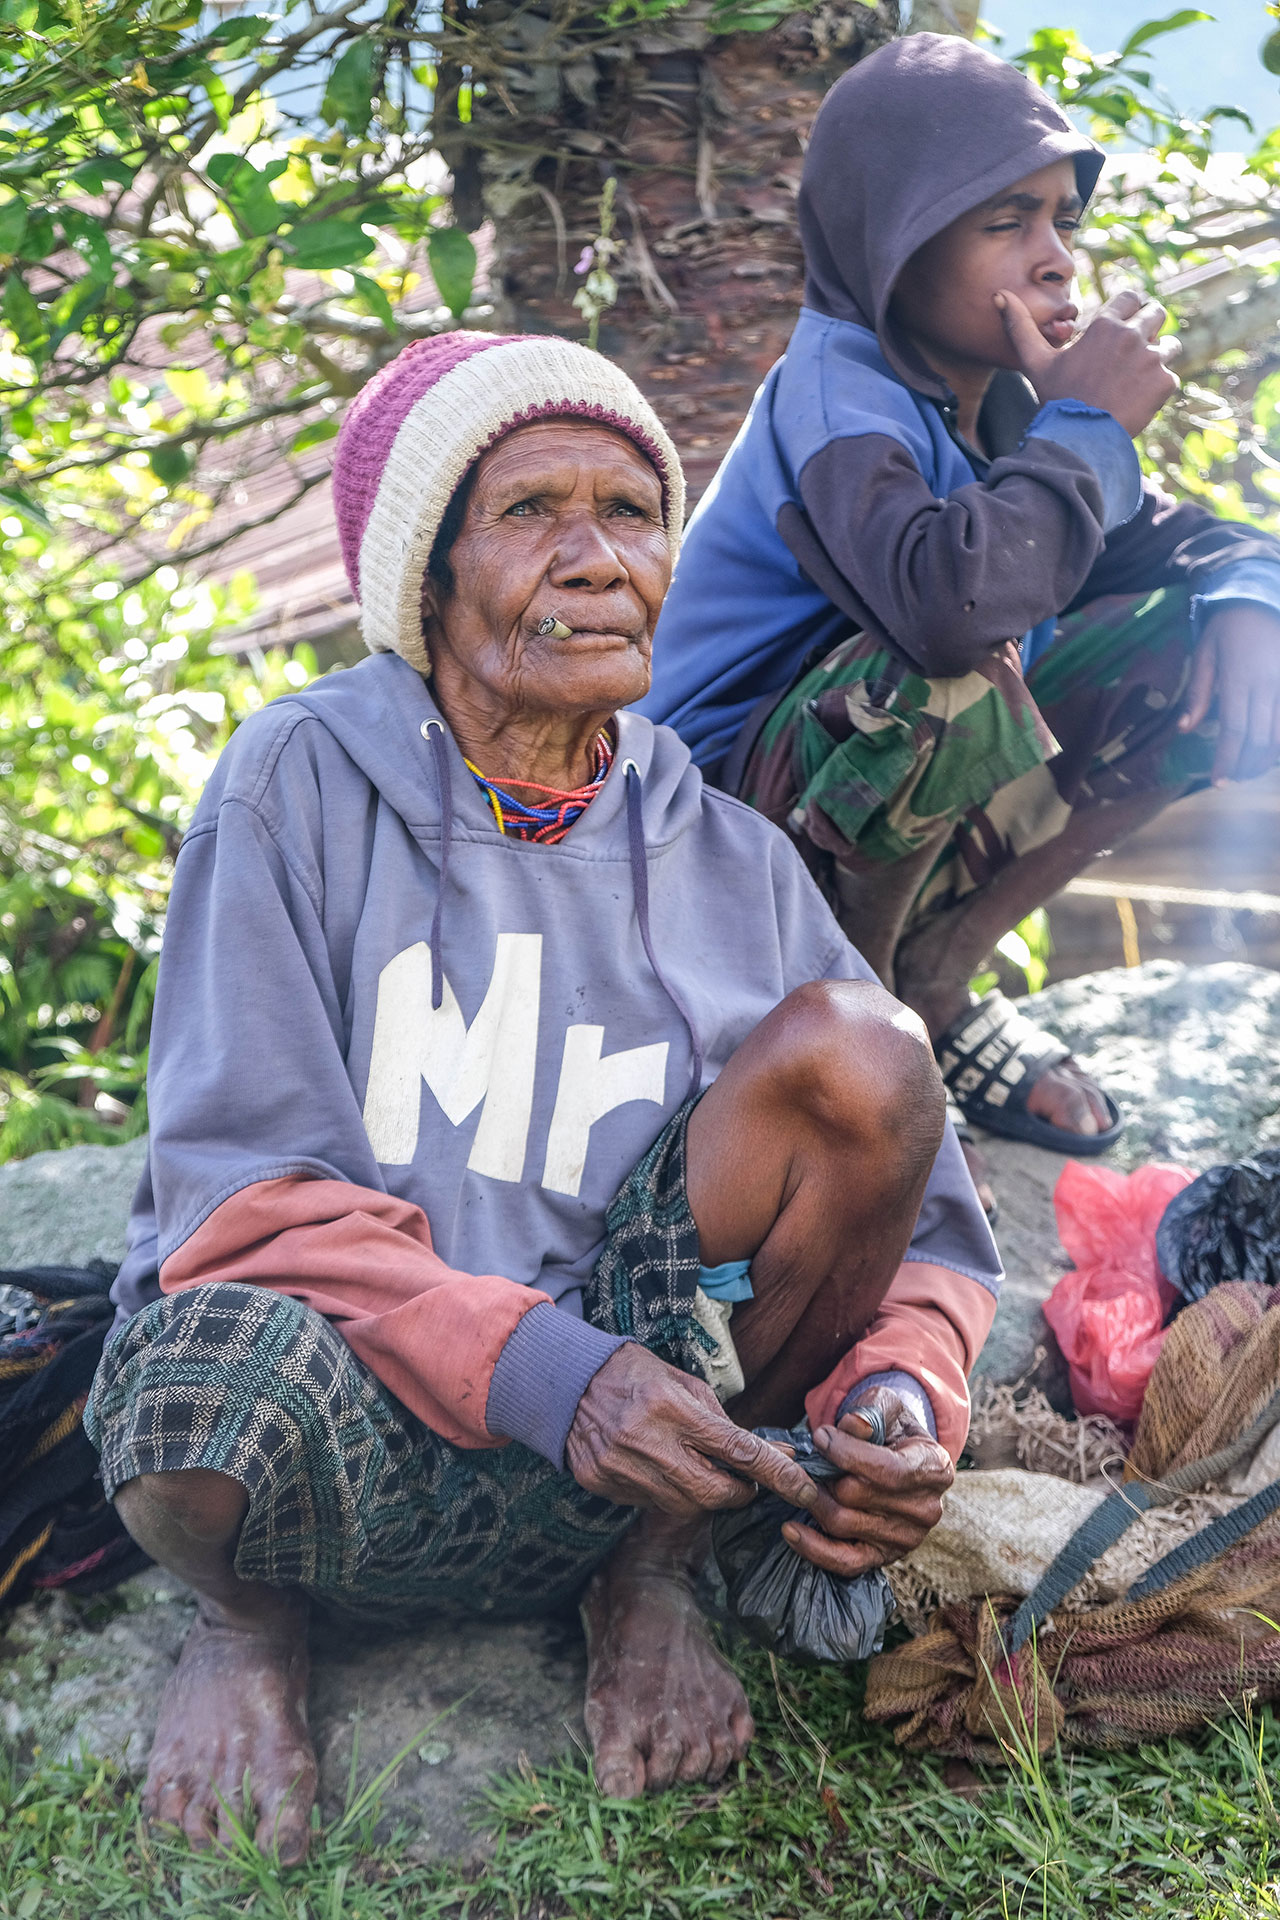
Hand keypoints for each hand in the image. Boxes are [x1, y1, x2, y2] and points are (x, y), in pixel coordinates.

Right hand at [565, 1343, 823, 1520]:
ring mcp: (620, 1468)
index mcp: (671, 1407)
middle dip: (740, 1494)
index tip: (805, 1491)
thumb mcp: (683, 1382)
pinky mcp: (602, 1484)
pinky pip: (651, 1504)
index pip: (737, 1450)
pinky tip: (658, 1467)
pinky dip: (667, 1492)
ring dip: (703, 1494)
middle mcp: (646, 1441)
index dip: (777, 1474)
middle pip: (714, 1493)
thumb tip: (774, 1453)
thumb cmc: (634, 1374)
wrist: (565, 1380)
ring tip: (695, 1467)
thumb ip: (725, 1422)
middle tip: (746, 1482)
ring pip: (684, 1506)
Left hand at [781, 1385, 953, 1576]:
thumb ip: (872, 1409)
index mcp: (935, 1468)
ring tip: (799, 1480)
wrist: (897, 1458)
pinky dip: (813, 1548)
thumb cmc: (890, 1429)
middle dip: (824, 1474)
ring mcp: (906, 1539)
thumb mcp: (886, 1407)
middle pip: (857, 1496)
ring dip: (813, 1500)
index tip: (820, 1436)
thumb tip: (853, 1425)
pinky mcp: (882, 1558)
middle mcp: (926, 1510)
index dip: (848, 1454)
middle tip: (805, 1459)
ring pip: (843, 1523)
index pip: (889, 1470)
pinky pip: (844, 1563)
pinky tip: (790, 1529)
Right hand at [995, 286, 1179, 438]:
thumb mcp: (1035, 362)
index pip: (1131, 297)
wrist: (1078, 440)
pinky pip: (1170, 377)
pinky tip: (1138, 402)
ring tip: (1137, 379)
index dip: (1130, 310)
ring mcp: (1151, 358)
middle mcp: (1132, 335)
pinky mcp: (1164, 382)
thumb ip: (1020, 326)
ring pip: (1169, 345)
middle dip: (1150, 328)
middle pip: (1156, 314)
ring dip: (1158, 357)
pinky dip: (1158, 389)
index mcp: (1105, 325)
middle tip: (1136, 351)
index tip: (1126, 325)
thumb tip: (998, 295)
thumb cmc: (1055, 399)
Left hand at [1179, 605, 1279, 784]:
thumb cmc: (1227, 628)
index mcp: (1239, 679)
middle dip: (1245, 765)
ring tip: (1249, 770)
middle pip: (1260, 739)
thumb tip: (1184, 730)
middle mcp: (1268, 685)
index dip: (1226, 759)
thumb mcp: (1204, 653)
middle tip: (1231, 780)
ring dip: (1267, 759)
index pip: (1234, 729)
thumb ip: (1197, 692)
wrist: (1263, 600)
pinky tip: (1270, 752)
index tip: (1217, 781)